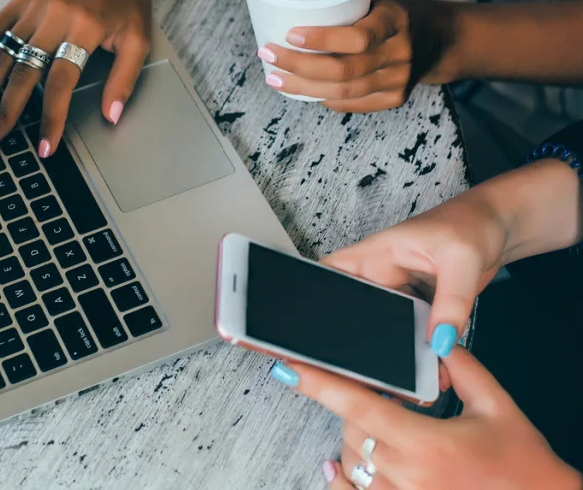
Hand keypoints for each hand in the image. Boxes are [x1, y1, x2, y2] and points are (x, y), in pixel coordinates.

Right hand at [0, 0, 150, 154]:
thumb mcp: (139, 38)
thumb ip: (125, 79)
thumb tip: (112, 118)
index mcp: (85, 28)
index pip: (61, 82)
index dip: (51, 117)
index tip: (45, 148)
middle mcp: (54, 18)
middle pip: (24, 72)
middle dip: (5, 111)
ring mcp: (33, 8)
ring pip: (3, 55)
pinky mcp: (20, 1)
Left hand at [257, 0, 457, 111]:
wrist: (442, 38)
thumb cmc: (399, 7)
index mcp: (396, 20)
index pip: (358, 38)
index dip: (321, 40)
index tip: (289, 34)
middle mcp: (400, 53)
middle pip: (344, 70)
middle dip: (299, 66)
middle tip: (268, 54)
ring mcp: (399, 80)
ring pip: (343, 92)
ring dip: (303, 87)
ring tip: (275, 78)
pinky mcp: (395, 98)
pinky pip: (352, 104)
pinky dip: (324, 98)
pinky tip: (302, 89)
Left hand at [275, 348, 579, 489]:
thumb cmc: (524, 466)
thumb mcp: (497, 406)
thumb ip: (462, 366)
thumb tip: (437, 338)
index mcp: (429, 444)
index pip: (359, 405)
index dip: (319, 383)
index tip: (287, 367)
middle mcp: (410, 477)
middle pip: (351, 428)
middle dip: (355, 404)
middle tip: (375, 392)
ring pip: (352, 461)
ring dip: (356, 437)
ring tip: (378, 424)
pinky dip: (343, 481)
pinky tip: (335, 468)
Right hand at [320, 190, 509, 355]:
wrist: (498, 226)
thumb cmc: (471, 224)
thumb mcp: (461, 260)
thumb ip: (451, 302)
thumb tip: (439, 343)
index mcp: (377, 253)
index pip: (330, 272)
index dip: (314, 294)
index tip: (311, 326)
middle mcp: (383, 272)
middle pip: (355, 307)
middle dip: (359, 336)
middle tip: (370, 366)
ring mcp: (401, 290)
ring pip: (385, 325)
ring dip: (396, 347)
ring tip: (411, 374)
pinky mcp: (420, 304)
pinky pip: (412, 331)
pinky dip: (421, 348)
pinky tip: (433, 364)